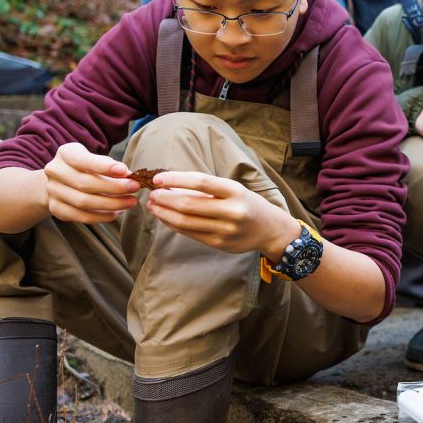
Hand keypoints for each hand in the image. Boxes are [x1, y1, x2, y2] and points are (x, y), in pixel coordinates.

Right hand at [43, 142, 138, 223]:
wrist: (59, 181)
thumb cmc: (84, 167)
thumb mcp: (94, 158)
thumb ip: (109, 165)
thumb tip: (127, 175)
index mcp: (65, 153)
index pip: (83, 160)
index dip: (104, 167)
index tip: (125, 171)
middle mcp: (55, 171)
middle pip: (86, 183)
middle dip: (114, 188)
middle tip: (135, 188)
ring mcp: (52, 191)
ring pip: (84, 202)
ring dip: (112, 204)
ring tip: (130, 202)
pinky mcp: (56, 208)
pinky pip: (81, 216)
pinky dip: (101, 216)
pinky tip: (116, 213)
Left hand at [144, 170, 300, 257]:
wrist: (270, 229)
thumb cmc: (247, 204)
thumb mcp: (233, 190)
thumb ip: (206, 190)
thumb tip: (171, 186)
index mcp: (235, 191)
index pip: (200, 182)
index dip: (176, 179)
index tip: (158, 178)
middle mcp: (232, 211)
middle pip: (189, 204)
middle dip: (165, 199)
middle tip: (152, 194)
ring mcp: (225, 230)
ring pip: (186, 222)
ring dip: (165, 213)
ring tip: (154, 206)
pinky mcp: (219, 243)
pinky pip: (190, 234)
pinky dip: (174, 225)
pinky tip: (166, 218)